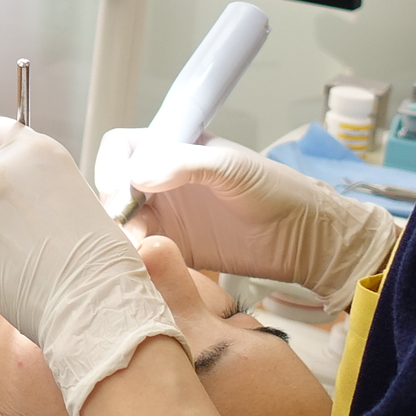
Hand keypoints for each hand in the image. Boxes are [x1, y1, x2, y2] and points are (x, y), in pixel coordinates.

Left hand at [0, 118, 182, 415]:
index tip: (6, 168)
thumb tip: (23, 187)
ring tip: (30, 261)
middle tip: (24, 226)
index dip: (0, 151)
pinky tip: (17, 279)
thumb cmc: (102, 256)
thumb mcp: (78, 194)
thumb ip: (41, 181)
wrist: (93, 304)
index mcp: (34, 151)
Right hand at [98, 128, 399, 308]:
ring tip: (139, 253)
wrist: (305, 238)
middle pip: (112, 188)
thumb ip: (184, 165)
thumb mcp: (231, 168)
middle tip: (128, 230)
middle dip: (111, 208)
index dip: (110, 166)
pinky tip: (146, 267)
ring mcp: (165, 217)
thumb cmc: (275, 190)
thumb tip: (137, 176)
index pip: (121, 148)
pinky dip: (135, 259)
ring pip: (122, 223)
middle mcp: (161, 181)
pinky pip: (141, 253)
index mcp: (171, 149)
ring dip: (121, 237)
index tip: (119, 192)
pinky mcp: (174, 251)